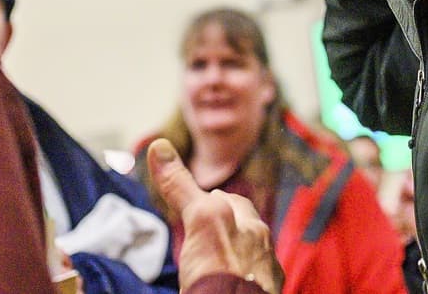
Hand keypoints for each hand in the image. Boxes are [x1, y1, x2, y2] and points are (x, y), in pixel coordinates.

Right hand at [147, 139, 282, 292]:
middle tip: (206, 236)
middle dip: (228, 224)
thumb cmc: (217, 272)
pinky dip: (244, 274)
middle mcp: (261, 240)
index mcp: (246, 221)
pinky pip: (256, 275)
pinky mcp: (267, 289)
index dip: (211, 204)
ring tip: (217, 263)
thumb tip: (160, 147)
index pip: (228, 202)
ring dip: (237, 251)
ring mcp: (266, 266)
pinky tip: (232, 282)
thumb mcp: (199, 220)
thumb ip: (181, 187)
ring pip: (250, 250)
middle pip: (243, 224)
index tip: (200, 209)